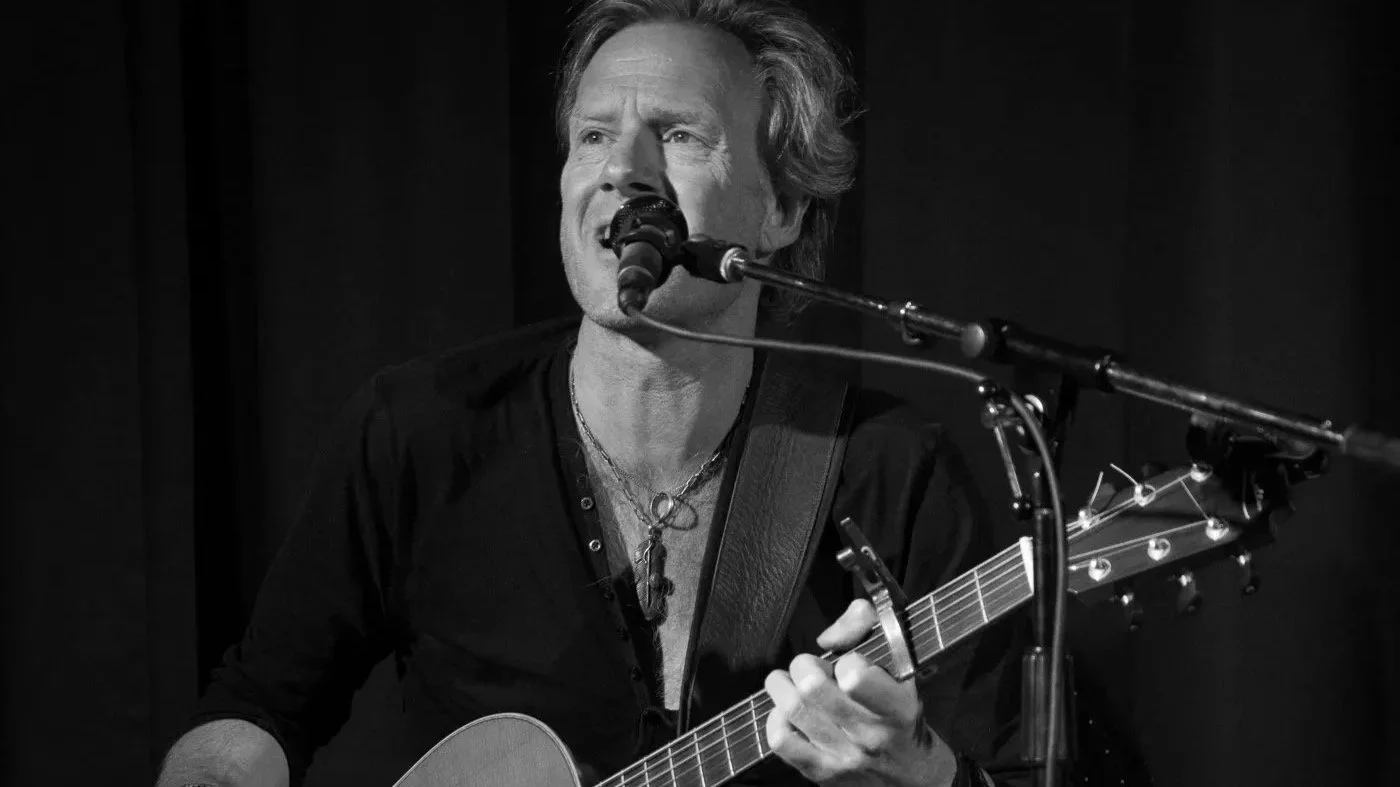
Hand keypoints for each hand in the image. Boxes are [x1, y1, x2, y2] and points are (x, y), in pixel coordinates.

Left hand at [763, 599, 958, 785]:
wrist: (913, 776)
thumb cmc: (902, 715)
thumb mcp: (902, 666)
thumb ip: (866, 627)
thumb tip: (827, 637)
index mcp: (896, 707)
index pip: (855, 676)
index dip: (847, 660)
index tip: (850, 663)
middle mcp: (870, 735)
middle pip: (811, 686)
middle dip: (804, 665)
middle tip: (813, 669)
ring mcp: (843, 757)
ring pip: (792, 708)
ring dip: (784, 686)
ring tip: (794, 684)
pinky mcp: (820, 772)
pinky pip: (780, 739)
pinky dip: (776, 718)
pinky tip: (789, 712)